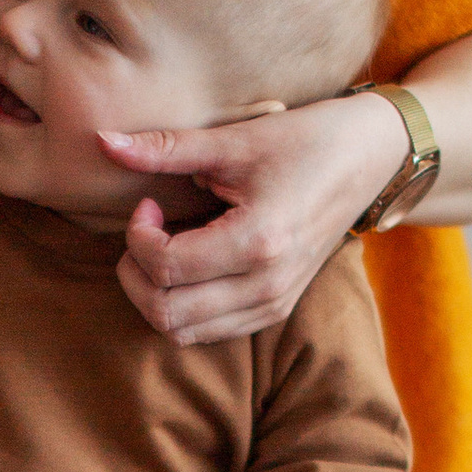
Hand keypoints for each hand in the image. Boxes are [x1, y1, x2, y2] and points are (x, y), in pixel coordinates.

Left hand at [99, 94, 407, 345]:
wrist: (368, 158)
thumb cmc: (305, 140)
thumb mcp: (234, 140)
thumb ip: (166, 148)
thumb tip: (102, 140)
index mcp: (258, 241)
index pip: (167, 268)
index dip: (138, 237)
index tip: (148, 204)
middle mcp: (267, 284)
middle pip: (167, 313)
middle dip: (136, 273)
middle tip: (146, 231)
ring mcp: (274, 302)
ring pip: (183, 332)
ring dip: (155, 295)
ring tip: (163, 248)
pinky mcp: (276, 307)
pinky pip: (209, 331)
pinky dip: (183, 306)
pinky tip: (189, 263)